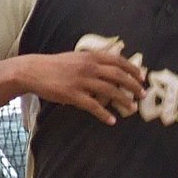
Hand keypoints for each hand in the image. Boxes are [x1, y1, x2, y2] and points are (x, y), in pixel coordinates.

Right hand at [24, 50, 145, 124]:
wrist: (34, 70)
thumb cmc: (56, 65)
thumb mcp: (77, 57)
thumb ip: (93, 60)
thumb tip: (111, 63)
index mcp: (91, 56)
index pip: (118, 61)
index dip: (132, 69)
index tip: (142, 77)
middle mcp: (88, 67)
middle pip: (118, 76)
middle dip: (133, 85)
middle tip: (143, 94)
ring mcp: (81, 81)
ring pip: (109, 91)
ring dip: (123, 100)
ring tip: (132, 108)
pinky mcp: (73, 95)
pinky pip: (93, 106)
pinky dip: (104, 114)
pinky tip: (112, 120)